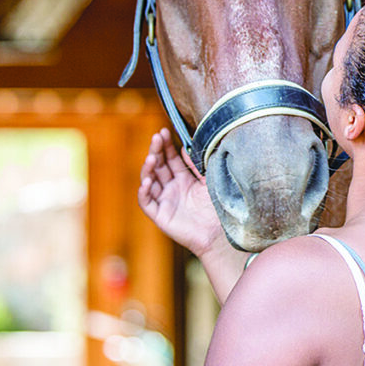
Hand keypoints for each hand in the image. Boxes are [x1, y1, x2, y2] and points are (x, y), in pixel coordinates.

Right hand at [138, 128, 224, 257]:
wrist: (220, 234)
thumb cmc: (218, 209)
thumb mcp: (209, 181)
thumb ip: (198, 166)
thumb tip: (186, 148)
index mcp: (184, 179)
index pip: (171, 158)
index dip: (166, 145)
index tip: (164, 131)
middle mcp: (172, 188)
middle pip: (159, 165)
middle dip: (157, 150)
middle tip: (157, 137)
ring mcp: (164, 201)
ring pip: (150, 180)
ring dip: (148, 168)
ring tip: (152, 157)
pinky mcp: (160, 215)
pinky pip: (147, 202)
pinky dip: (144, 191)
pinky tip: (147, 181)